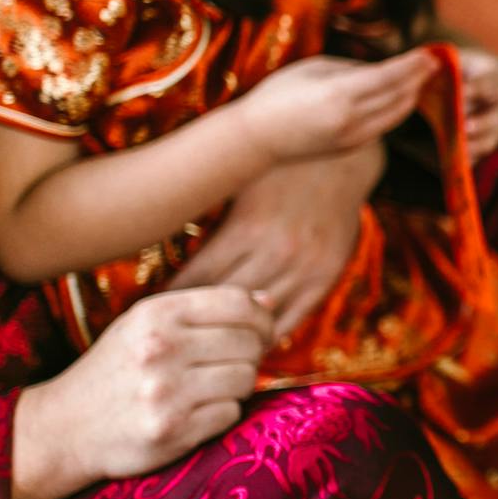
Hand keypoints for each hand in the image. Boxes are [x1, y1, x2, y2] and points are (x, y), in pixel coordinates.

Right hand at [12, 288, 275, 498]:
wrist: (63, 428)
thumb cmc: (115, 370)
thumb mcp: (146, 326)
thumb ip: (205, 310)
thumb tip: (268, 300)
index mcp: (155, 314)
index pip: (238, 303)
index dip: (262, 317)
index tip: (262, 331)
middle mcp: (160, 348)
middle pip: (249, 342)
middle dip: (252, 354)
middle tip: (233, 364)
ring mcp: (166, 391)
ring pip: (245, 379)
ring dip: (238, 386)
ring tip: (210, 389)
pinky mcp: (172, 430)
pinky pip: (230, 413)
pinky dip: (222, 413)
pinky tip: (196, 412)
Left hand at [169, 144, 381, 337]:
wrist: (343, 157)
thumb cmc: (280, 164)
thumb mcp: (239, 181)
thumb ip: (212, 219)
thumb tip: (171, 247)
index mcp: (247, 228)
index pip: (198, 278)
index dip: (173, 295)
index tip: (154, 307)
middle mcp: (277, 252)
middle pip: (224, 302)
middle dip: (197, 317)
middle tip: (174, 330)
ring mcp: (305, 267)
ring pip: (259, 318)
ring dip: (233, 329)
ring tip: (207, 341)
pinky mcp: (327, 277)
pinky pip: (293, 319)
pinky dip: (269, 333)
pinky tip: (247, 338)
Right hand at [233, 52, 438, 163]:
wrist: (258, 139)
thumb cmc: (278, 95)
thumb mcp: (314, 69)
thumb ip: (352, 68)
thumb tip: (384, 69)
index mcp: (339, 94)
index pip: (390, 77)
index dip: (413, 65)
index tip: (430, 54)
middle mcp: (352, 119)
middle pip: (400, 96)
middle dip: (419, 79)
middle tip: (433, 63)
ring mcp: (355, 137)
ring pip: (397, 114)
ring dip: (412, 95)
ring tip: (422, 78)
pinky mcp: (353, 148)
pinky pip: (384, 125)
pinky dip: (396, 110)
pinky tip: (400, 97)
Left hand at [457, 48, 497, 162]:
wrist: (485, 80)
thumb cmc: (467, 70)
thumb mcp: (461, 62)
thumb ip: (448, 66)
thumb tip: (427, 67)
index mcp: (497, 80)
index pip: (490, 84)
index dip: (476, 89)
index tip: (461, 92)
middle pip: (496, 116)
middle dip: (481, 123)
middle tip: (465, 128)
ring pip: (491, 137)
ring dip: (477, 145)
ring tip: (460, 152)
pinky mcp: (489, 140)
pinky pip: (482, 153)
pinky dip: (472, 159)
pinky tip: (459, 164)